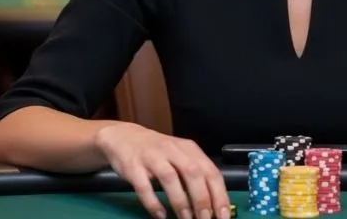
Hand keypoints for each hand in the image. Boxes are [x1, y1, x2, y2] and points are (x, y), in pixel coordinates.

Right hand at [95, 122, 230, 218]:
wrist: (123, 136)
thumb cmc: (157, 151)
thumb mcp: (180, 156)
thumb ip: (195, 174)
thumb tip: (212, 203)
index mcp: (189, 149)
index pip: (210, 171)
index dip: (219, 194)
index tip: (223, 215)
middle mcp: (173, 150)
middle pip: (193, 173)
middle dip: (202, 199)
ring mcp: (152, 157)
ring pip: (170, 178)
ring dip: (180, 201)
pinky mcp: (134, 166)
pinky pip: (144, 186)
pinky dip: (153, 203)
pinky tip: (160, 215)